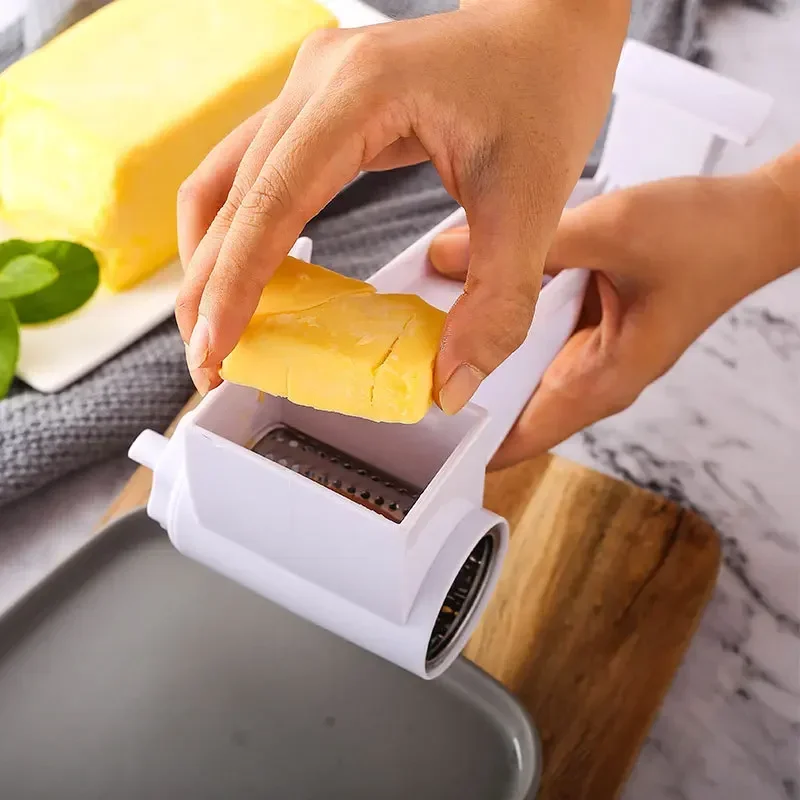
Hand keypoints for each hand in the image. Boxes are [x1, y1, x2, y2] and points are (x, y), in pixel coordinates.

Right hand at [175, 0, 628, 404]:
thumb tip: (451, 382)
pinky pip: (254, 172)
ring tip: (219, 325)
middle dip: (210, 286)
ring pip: (225, 181)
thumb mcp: (532, 204)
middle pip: (229, 196)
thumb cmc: (544, 86)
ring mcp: (309, 88)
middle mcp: (317, 82)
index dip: (236, 285)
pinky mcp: (318, 106)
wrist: (549, 25)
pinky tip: (254, 275)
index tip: (217, 349)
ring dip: (213, 258)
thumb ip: (497, 302)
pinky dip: (242, 230)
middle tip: (210, 360)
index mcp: (359, 94)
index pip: (271, 203)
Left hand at [429, 158, 799, 468]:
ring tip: (418, 332)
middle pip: (505, 408)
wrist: (754, 220)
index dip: (461, 441)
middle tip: (398, 368)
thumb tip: (448, 254)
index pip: (516, 440)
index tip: (410, 428)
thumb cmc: (707, 237)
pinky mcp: (586, 327)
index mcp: (600, 381)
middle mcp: (590, 378)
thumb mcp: (613, 230)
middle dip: (454, 391)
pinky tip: (466, 293)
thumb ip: (532, 243)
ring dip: (472, 352)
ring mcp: (587, 355)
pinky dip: (497, 320)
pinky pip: (527, 336)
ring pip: (513, 371)